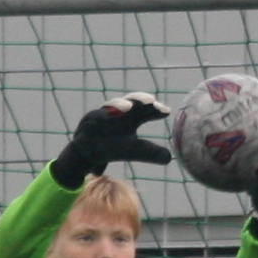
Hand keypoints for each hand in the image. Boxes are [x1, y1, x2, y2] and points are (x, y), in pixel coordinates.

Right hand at [58, 94, 174, 178]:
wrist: (89, 154)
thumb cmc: (114, 148)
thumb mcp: (135, 151)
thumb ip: (151, 153)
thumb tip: (168, 158)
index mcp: (133, 118)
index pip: (147, 110)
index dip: (156, 109)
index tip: (166, 111)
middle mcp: (120, 113)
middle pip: (132, 101)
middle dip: (140, 99)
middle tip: (150, 100)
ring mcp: (104, 114)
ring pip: (112, 105)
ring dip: (119, 104)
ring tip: (127, 107)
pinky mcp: (89, 121)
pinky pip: (94, 116)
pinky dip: (100, 115)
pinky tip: (106, 116)